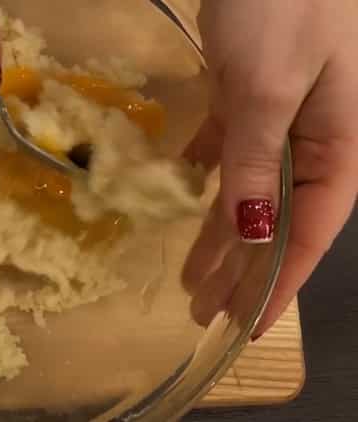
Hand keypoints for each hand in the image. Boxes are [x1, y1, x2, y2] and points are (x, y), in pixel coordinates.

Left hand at [184, 0, 357, 337]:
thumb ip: (258, 163)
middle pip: (277, 219)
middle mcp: (316, 138)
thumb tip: (252, 232)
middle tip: (205, 312)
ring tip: (191, 277)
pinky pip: (229, 147)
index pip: (312, 231)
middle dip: (242, 268)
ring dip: (217, 231)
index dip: (280, 280)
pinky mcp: (248, 92)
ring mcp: (282, 115)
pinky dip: (206, 175)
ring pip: (248, 189)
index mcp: (339, 145)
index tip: (247, 323)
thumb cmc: (283, 5)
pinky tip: (185, 199)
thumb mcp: (268, 91)